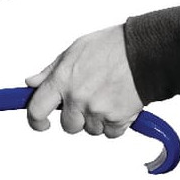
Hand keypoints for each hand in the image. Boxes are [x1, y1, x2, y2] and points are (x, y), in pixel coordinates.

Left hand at [26, 24, 143, 137]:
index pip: (36, 111)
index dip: (36, 121)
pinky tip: (121, 103)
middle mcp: (76, 98)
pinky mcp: (116, 120)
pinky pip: (111, 132)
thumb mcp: (75, 50)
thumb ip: (51, 71)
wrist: (148, 51)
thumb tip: (31, 83)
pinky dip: (116, 123)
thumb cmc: (113, 47)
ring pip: (91, 129)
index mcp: (62, 80)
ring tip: (110, 95)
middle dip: (77, 118)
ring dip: (98, 119)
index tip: (41, 124)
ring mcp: (96, 111)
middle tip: (91, 99)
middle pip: (68, 126)